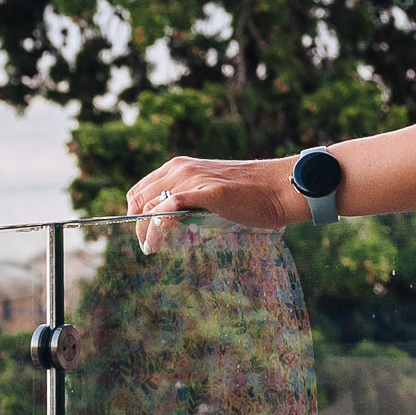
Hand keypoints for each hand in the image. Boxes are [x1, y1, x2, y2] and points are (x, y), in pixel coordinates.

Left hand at [126, 155, 308, 253]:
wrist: (279, 188)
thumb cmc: (250, 193)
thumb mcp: (211, 189)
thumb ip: (189, 198)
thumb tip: (170, 218)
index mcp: (181, 165)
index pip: (141, 189)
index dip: (135, 212)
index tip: (143, 231)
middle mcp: (182, 168)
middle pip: (140, 199)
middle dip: (138, 225)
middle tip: (147, 246)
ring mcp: (193, 179)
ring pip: (150, 206)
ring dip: (145, 231)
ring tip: (151, 249)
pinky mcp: (206, 193)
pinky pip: (168, 210)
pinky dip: (157, 228)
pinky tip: (157, 243)